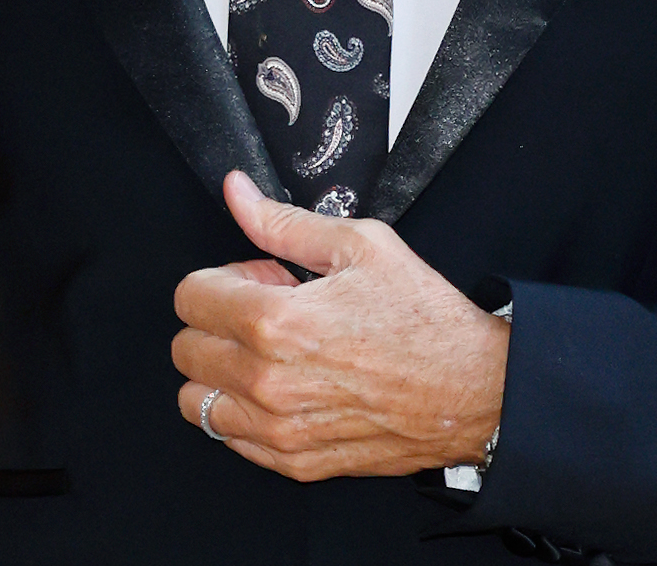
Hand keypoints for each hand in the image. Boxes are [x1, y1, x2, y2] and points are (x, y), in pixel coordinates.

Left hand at [173, 170, 508, 480]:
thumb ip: (284, 222)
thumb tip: (237, 193)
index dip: (226, 277)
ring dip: (223, 370)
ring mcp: (276, 429)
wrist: (470, 389)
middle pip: (186, 349)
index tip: (262, 278)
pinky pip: (229, 438)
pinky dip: (246, 410)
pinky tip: (290, 386)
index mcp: (276, 322)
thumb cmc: (424, 317)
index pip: (190, 297)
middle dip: (220, 321)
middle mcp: (265, 382)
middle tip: (271, 311)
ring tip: (275, 353)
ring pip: (195, 400)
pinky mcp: (291, 462)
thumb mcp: (362, 245)